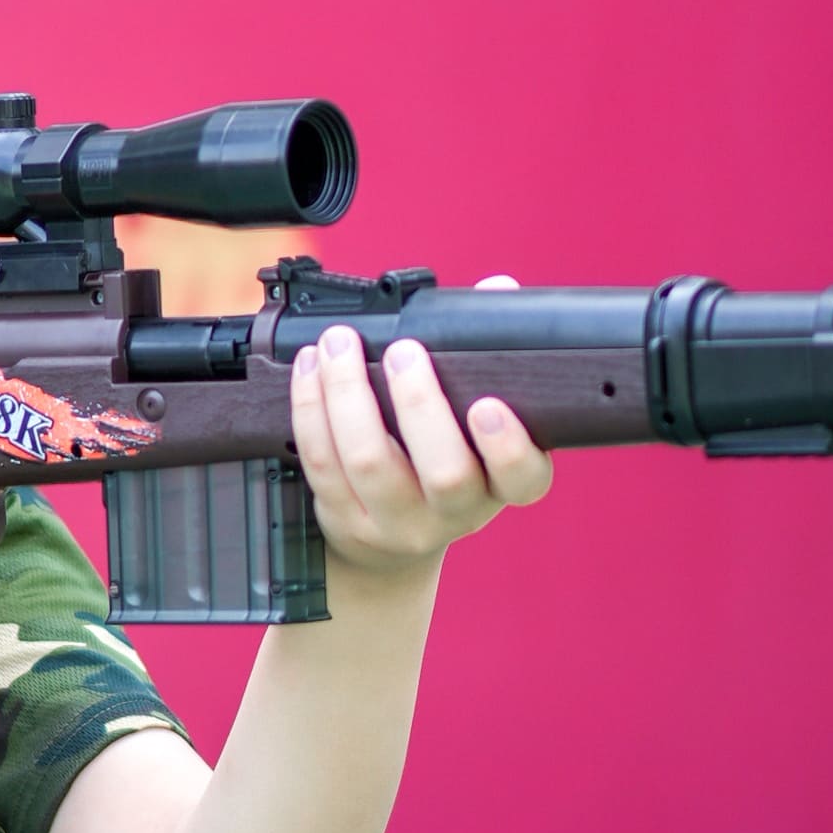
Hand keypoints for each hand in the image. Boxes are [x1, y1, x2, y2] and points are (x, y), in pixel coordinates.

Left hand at [288, 318, 551, 588]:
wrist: (391, 542)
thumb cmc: (442, 458)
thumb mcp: (474, 423)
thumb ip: (485, 356)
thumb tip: (498, 289)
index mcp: (499, 485)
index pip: (523, 479)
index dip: (510, 448)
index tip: (488, 406)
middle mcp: (455, 512)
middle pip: (445, 472)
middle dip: (420, 404)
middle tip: (405, 350)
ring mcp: (398, 522)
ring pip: (370, 463)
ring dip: (349, 394)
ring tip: (339, 345)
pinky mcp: (345, 519)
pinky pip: (322, 463)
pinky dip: (311, 409)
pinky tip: (310, 369)